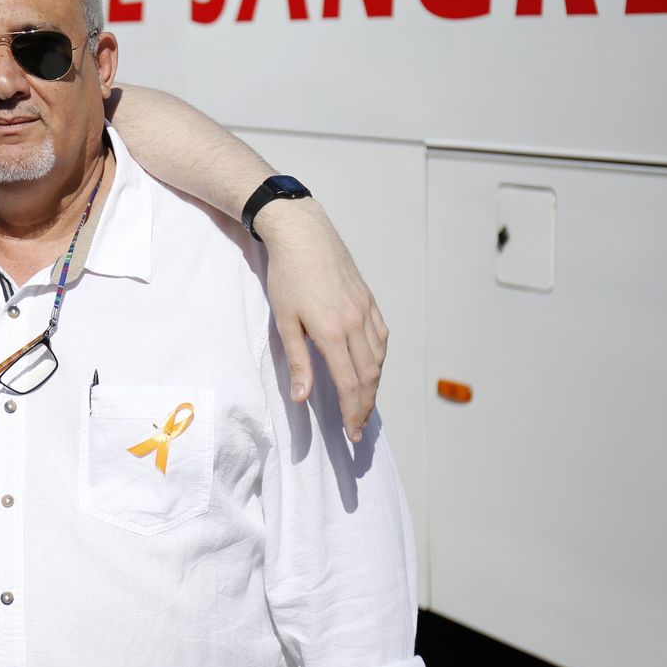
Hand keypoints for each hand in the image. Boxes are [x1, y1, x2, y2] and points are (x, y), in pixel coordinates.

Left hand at [255, 197, 388, 442]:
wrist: (304, 235)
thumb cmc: (288, 276)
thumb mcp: (285, 321)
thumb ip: (297, 362)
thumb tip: (302, 398)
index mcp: (333, 332)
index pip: (349, 384)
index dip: (351, 412)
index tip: (351, 432)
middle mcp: (356, 323)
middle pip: (369, 376)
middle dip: (365, 406)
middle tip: (359, 427)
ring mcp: (366, 311)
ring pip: (378, 358)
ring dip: (373, 385)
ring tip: (363, 403)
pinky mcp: (369, 300)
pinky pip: (382, 337)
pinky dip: (379, 358)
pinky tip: (372, 367)